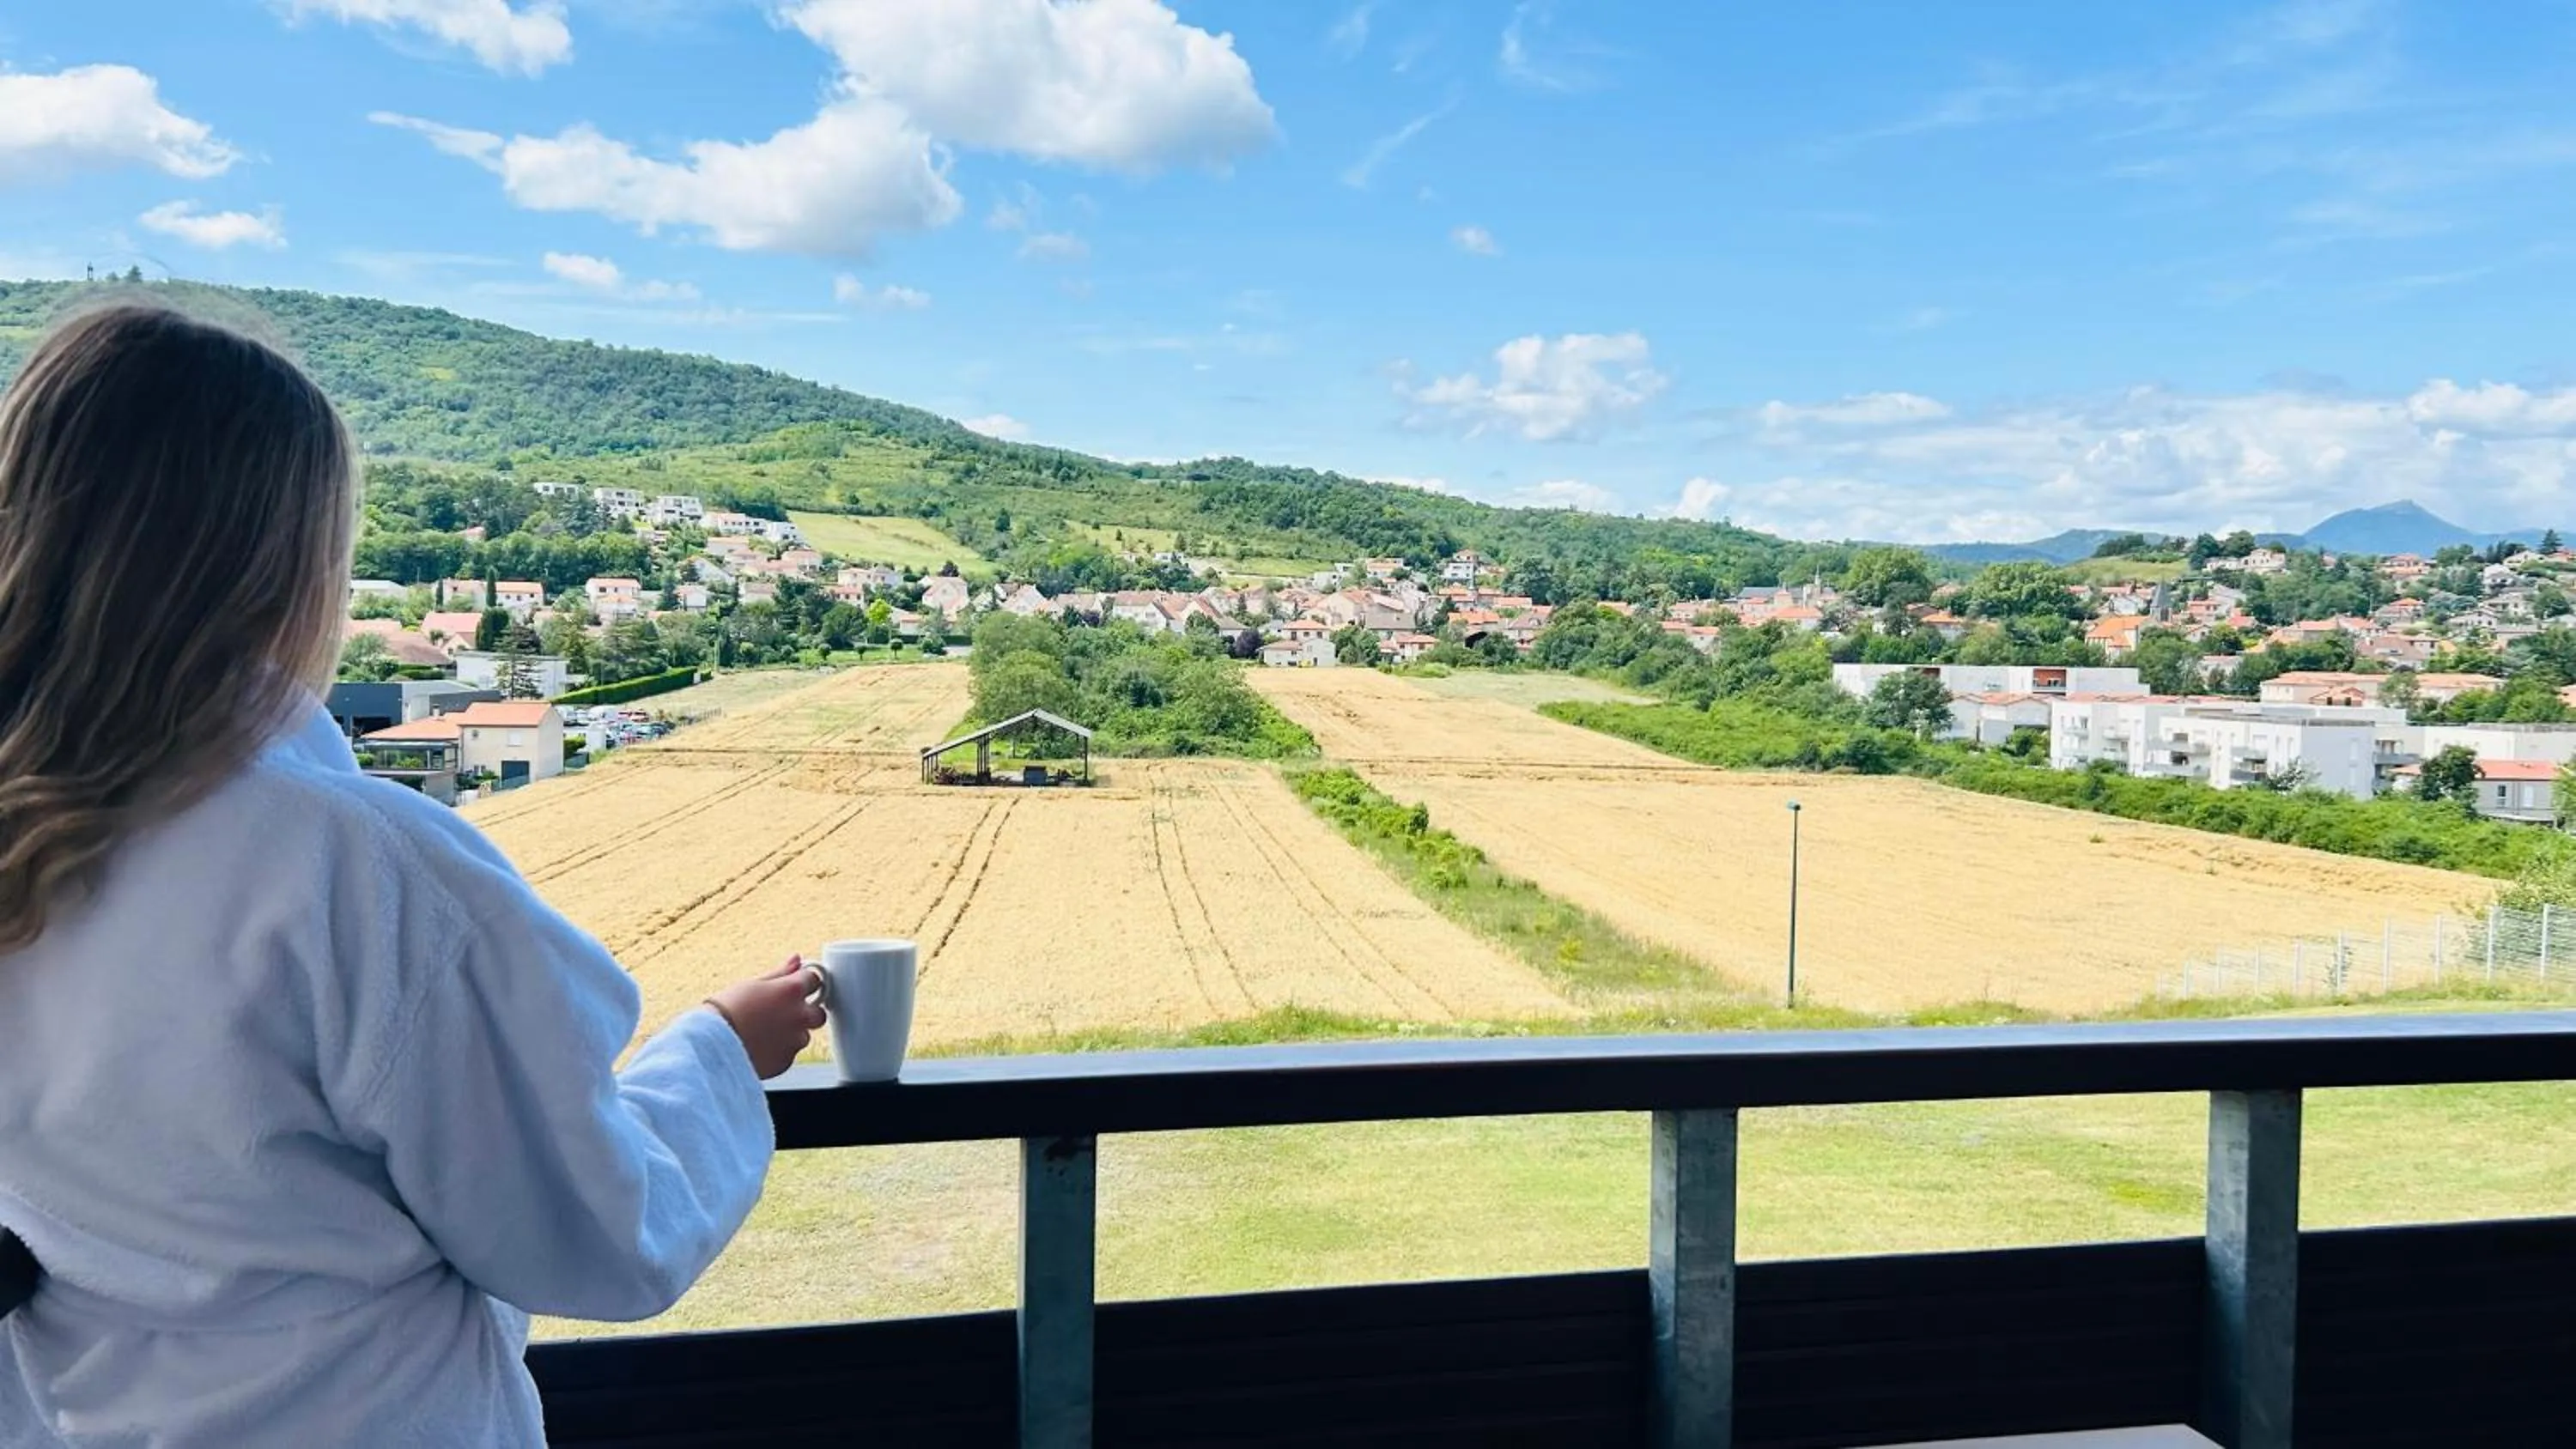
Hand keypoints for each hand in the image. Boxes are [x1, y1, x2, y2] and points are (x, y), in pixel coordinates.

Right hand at [704, 955, 825, 1079]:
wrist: (710, 1045)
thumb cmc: (725, 1011)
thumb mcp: (752, 984)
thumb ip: (781, 973)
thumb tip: (796, 959)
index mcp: (792, 990)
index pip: (815, 979)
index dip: (804, 982)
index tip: (795, 986)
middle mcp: (799, 1015)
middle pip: (819, 1012)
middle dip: (806, 1012)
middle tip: (781, 1013)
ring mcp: (795, 1040)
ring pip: (803, 1035)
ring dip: (791, 1033)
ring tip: (762, 1032)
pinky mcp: (786, 1061)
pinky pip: (789, 1053)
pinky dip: (779, 1050)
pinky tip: (759, 1046)